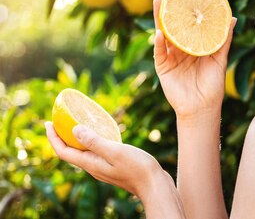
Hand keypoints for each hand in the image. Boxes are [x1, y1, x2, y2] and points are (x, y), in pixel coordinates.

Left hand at [45, 122, 162, 197]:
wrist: (154, 185)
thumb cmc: (137, 169)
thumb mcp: (115, 151)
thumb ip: (95, 142)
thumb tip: (74, 130)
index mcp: (91, 164)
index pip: (63, 152)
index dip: (53, 138)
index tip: (48, 123)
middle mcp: (94, 167)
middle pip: (70, 152)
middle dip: (61, 137)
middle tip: (59, 121)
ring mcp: (103, 168)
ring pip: (83, 153)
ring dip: (75, 139)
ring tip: (76, 125)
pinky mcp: (113, 166)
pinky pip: (95, 152)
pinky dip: (91, 142)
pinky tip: (101, 135)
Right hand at [153, 0, 235, 118]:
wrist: (204, 108)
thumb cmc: (213, 84)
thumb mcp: (220, 58)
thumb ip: (224, 39)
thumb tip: (232, 18)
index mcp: (193, 45)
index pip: (187, 22)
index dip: (186, 7)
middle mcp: (180, 48)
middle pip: (173, 24)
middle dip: (170, 7)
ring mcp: (170, 57)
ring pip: (163, 34)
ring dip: (160, 19)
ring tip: (158, 3)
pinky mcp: (163, 68)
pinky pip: (160, 53)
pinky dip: (159, 43)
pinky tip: (159, 33)